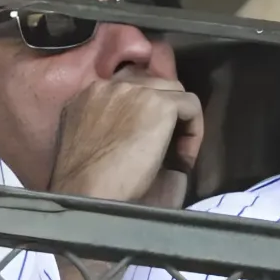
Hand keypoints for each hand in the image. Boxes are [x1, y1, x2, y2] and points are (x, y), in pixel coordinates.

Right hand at [49, 76, 202, 206]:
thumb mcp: (86, 141)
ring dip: (179, 121)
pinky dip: (194, 131)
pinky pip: (191, 105)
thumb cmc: (85, 183)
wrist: (89, 194)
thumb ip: (104, 124)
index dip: (144, 110)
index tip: (146, 138)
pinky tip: (184, 157)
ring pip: (174, 92)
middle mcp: (109, 85)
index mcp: (89, 94)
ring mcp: (135, 91)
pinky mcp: (159, 104)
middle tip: (167, 146)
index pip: (129, 88)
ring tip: (176, 154)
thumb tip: (130, 125)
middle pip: (153, 85)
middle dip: (165, 112)